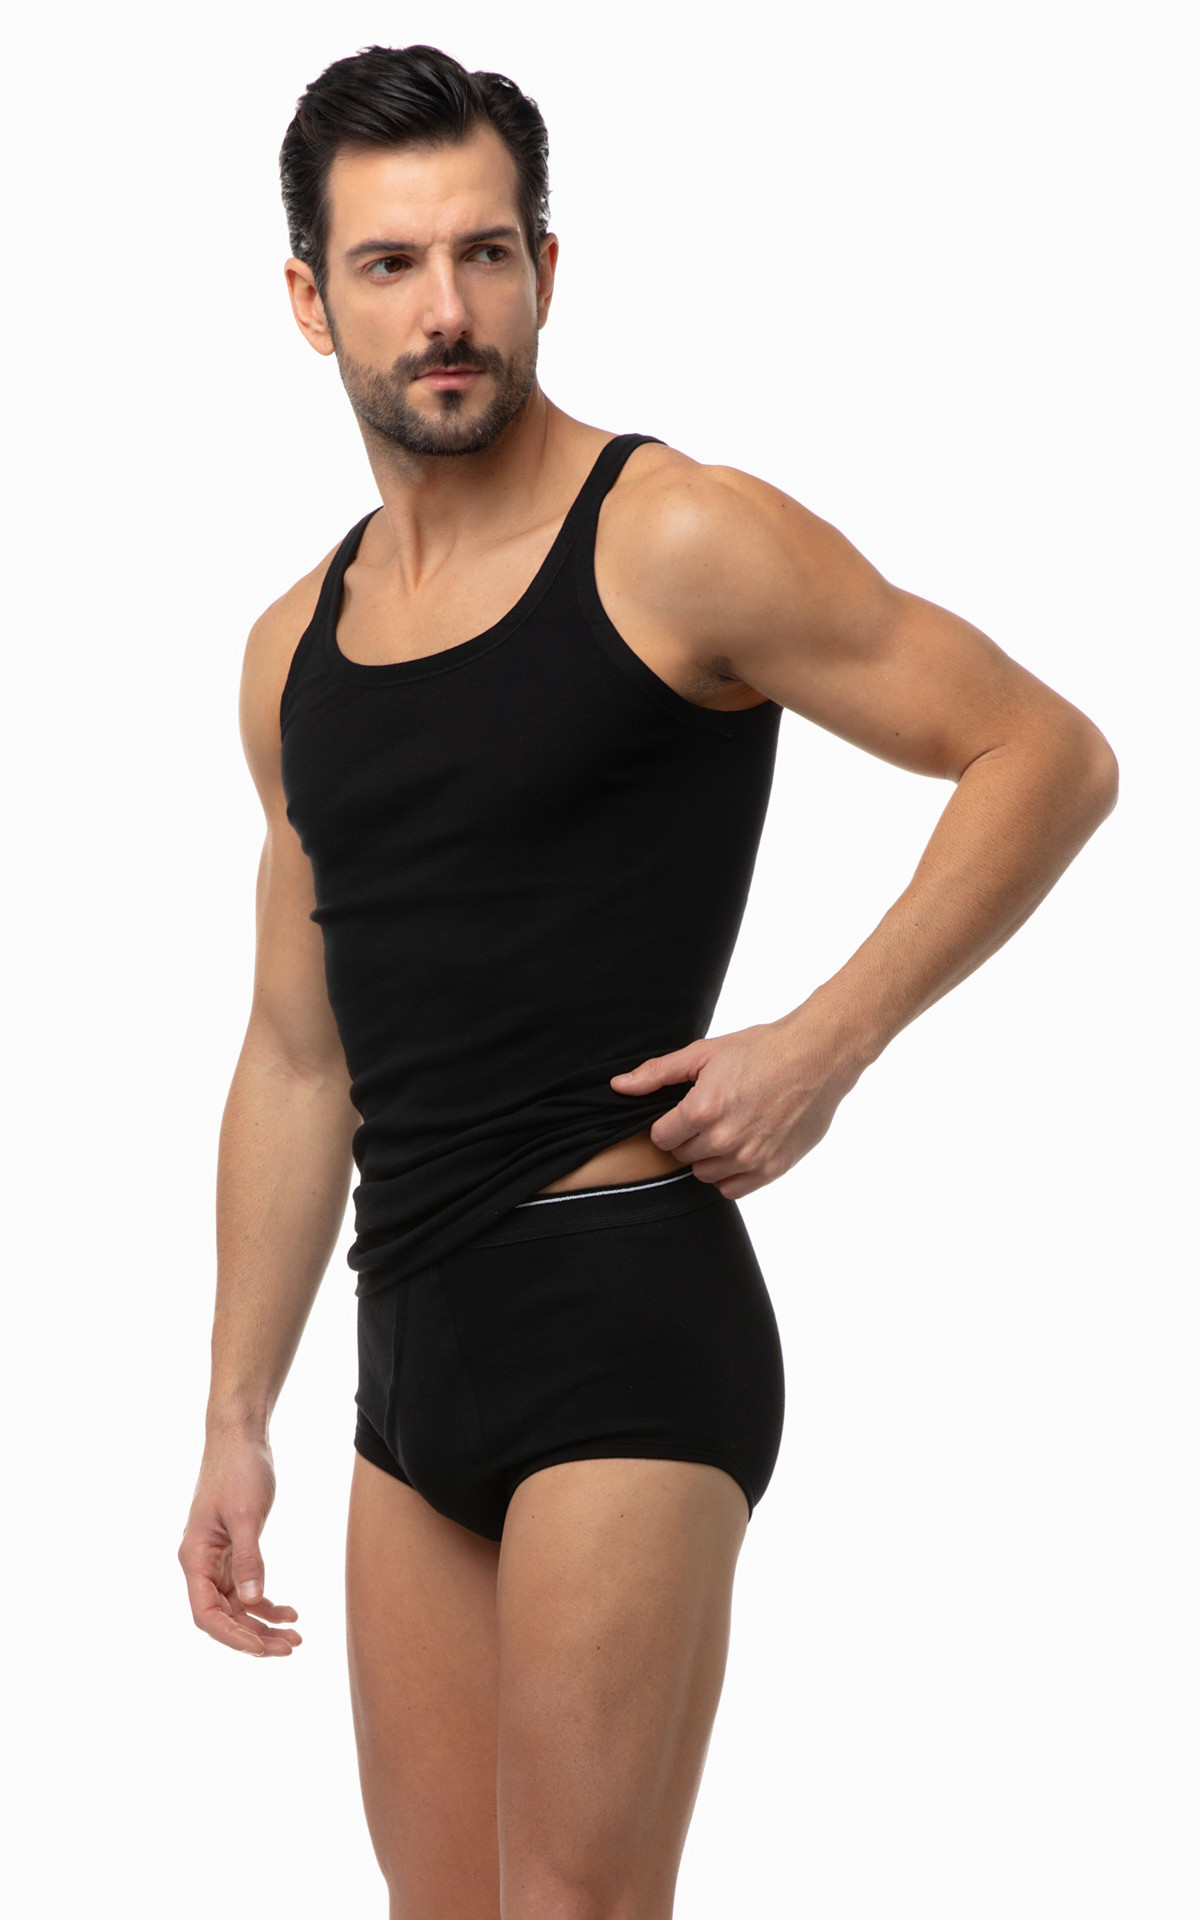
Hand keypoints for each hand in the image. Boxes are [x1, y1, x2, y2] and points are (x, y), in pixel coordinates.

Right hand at [178, 1433, 301, 1657]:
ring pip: (238, 1606)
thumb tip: (254, 1601)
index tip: (261, 1648)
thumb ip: (249, 1559)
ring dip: (263, 1624)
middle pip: (224, 1617)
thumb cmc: (238, 1470)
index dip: (232, 1636)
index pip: (206, 1614)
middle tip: (290, 1648)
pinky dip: (267, 1603)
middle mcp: (202, 1563)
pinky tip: (291, 1611)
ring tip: (295, 1637)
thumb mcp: (246, 1514)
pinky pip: (247, 1588)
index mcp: (195, 1557)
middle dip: (254, 1636)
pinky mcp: (234, 1551)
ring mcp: (218, 1559)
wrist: (241, 1438)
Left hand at [610, 1012, 863, 1200]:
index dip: (668, 1123)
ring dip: (708, 1157)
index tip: (683, 1111)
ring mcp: (750, 1157)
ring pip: (704, 1174)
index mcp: (703, 1109)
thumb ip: (658, 1072)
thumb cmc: (762, 1049)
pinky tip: (739, 1148)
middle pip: (681, 1156)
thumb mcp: (704, 1053)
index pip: (660, 1137)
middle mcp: (724, 1139)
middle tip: (708, 1116)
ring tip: (726, 1129)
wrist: (817, 1056)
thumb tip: (619, 1086)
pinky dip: (730, 1174)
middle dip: (687, 1138)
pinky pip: (732, 1189)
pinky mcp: (772, 1169)